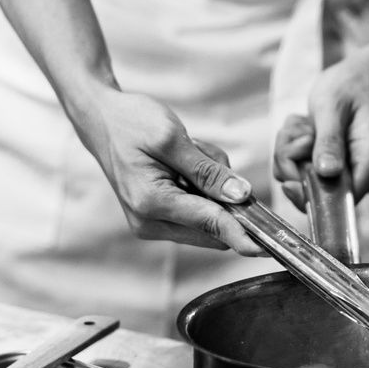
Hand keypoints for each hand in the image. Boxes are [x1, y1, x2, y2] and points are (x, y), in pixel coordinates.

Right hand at [77, 87, 263, 254]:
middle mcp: (150, 222)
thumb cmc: (131, 122)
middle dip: (221, 194)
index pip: (210, 224)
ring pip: (208, 216)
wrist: (101, 119)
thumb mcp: (172, 138)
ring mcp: (152, 223)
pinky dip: (199, 185)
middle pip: (213, 226)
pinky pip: (197, 208)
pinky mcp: (157, 217)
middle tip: (201, 156)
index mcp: (152, 203)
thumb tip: (241, 197)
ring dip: (209, 186)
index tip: (267, 248)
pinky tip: (181, 163)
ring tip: (185, 154)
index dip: (243, 235)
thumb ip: (208, 171)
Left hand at [273, 43, 368, 209]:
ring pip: (305, 182)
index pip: (342, 199)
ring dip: (292, 153)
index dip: (311, 192)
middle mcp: (364, 174)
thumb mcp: (333, 107)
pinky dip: (294, 152)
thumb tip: (327, 173)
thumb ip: (329, 141)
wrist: (360, 79)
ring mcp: (349, 174)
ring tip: (302, 125)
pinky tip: (303, 130)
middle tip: (298, 132)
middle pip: (318, 194)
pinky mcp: (335, 171)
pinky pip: (304, 173)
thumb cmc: (350, 87)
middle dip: (295, 164)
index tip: (292, 167)